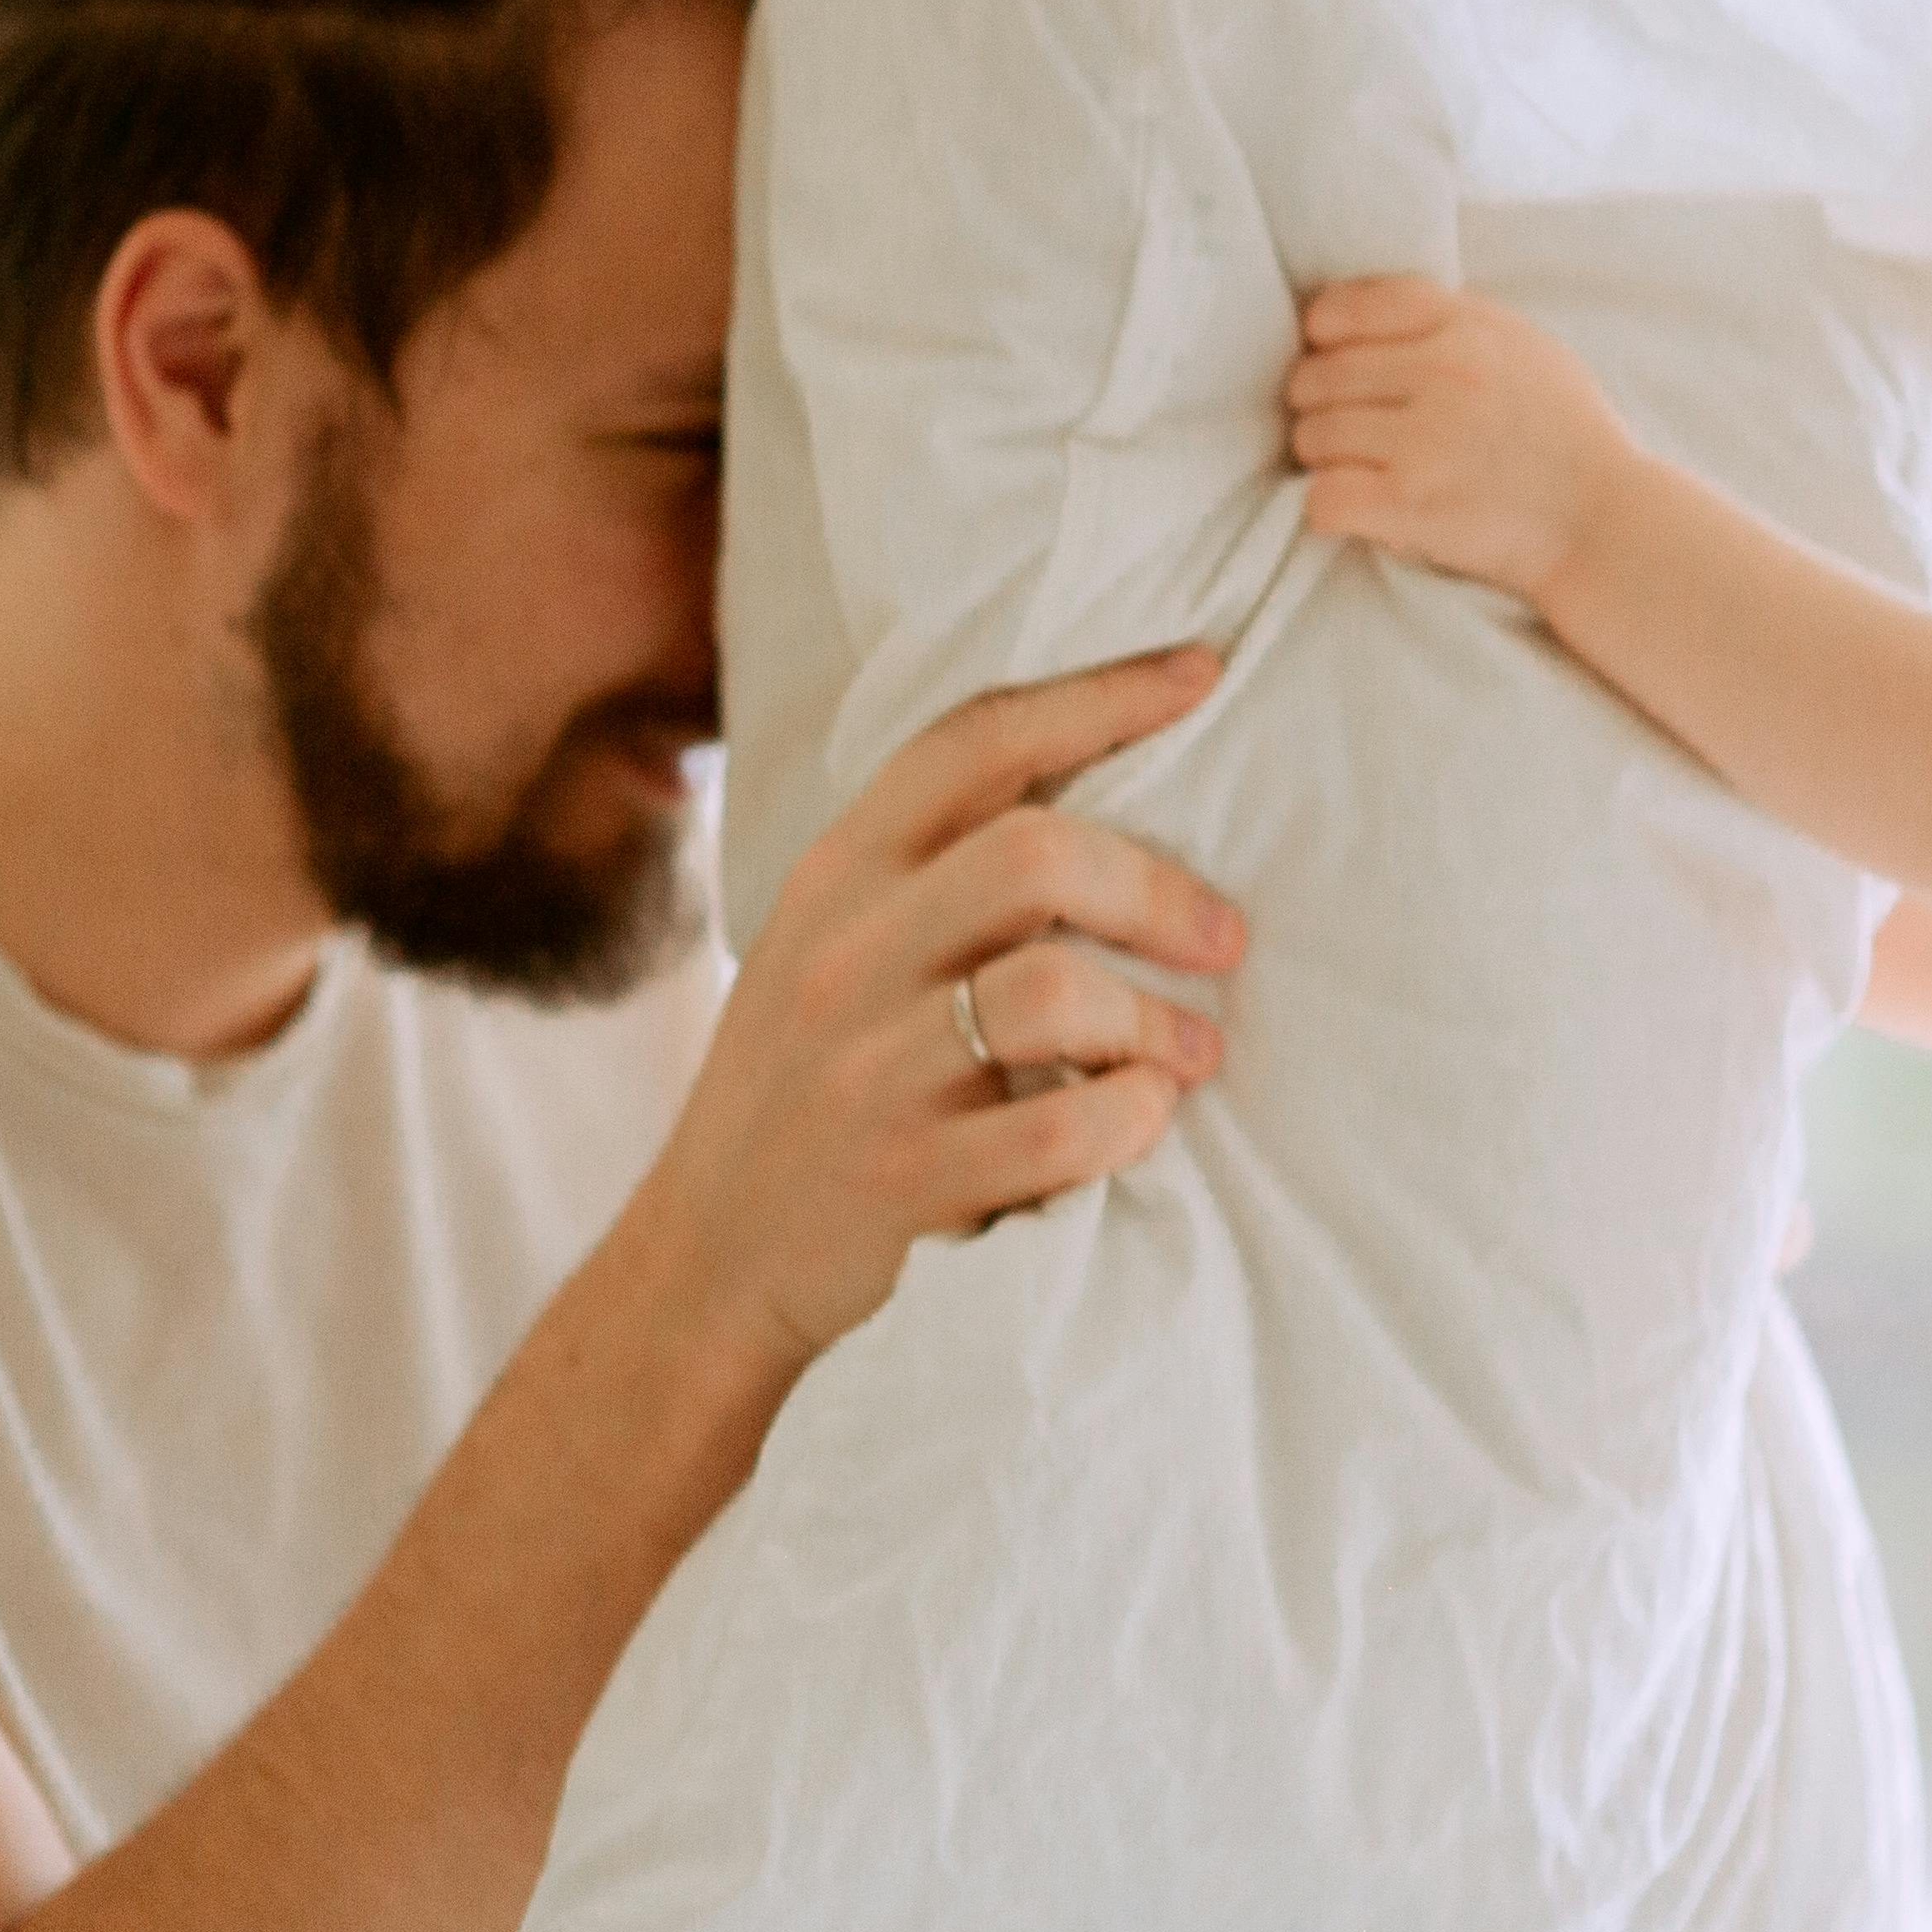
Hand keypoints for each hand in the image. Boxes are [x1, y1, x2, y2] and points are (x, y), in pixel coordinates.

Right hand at [631, 649, 1247, 1374]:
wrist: (707, 1259)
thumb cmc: (809, 1085)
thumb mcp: (833, 947)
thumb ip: (932, 872)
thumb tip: (1103, 786)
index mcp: (837, 872)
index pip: (974, 742)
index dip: (1098, 695)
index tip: (1201, 672)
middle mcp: (844, 952)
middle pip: (1036, 854)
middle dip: (1158, 889)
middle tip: (1224, 937)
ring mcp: (865, 1068)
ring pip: (1053, 993)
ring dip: (1155, 1022)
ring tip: (1193, 1056)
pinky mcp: (896, 1178)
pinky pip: (1056, 1134)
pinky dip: (1129, 1121)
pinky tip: (1142, 1121)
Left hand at [1284, 276, 1638, 603]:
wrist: (1605, 523)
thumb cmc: (1566, 435)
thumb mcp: (1526, 347)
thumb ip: (1455, 321)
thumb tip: (1367, 313)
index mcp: (1468, 328)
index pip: (1352, 306)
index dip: (1325, 333)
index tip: (1330, 356)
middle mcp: (1444, 374)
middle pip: (1319, 375)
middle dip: (1318, 404)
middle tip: (1343, 427)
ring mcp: (1426, 441)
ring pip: (1313, 436)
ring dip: (1323, 458)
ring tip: (1356, 469)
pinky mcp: (1411, 504)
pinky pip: (1322, 497)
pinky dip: (1326, 507)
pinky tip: (1356, 508)